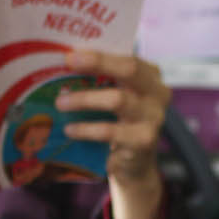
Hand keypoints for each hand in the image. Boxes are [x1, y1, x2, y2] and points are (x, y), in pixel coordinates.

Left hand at [57, 49, 168, 218]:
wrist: (135, 164)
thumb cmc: (120, 122)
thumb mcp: (116, 95)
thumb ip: (102, 79)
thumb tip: (66, 62)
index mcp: (151, 75)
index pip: (127, 57)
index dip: (100, 54)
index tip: (71, 54)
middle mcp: (158, 93)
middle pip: (129, 70)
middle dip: (98, 63)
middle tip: (68, 64)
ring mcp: (154, 117)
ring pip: (117, 100)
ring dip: (84, 99)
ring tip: (60, 102)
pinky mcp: (144, 141)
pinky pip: (110, 131)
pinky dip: (86, 129)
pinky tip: (70, 129)